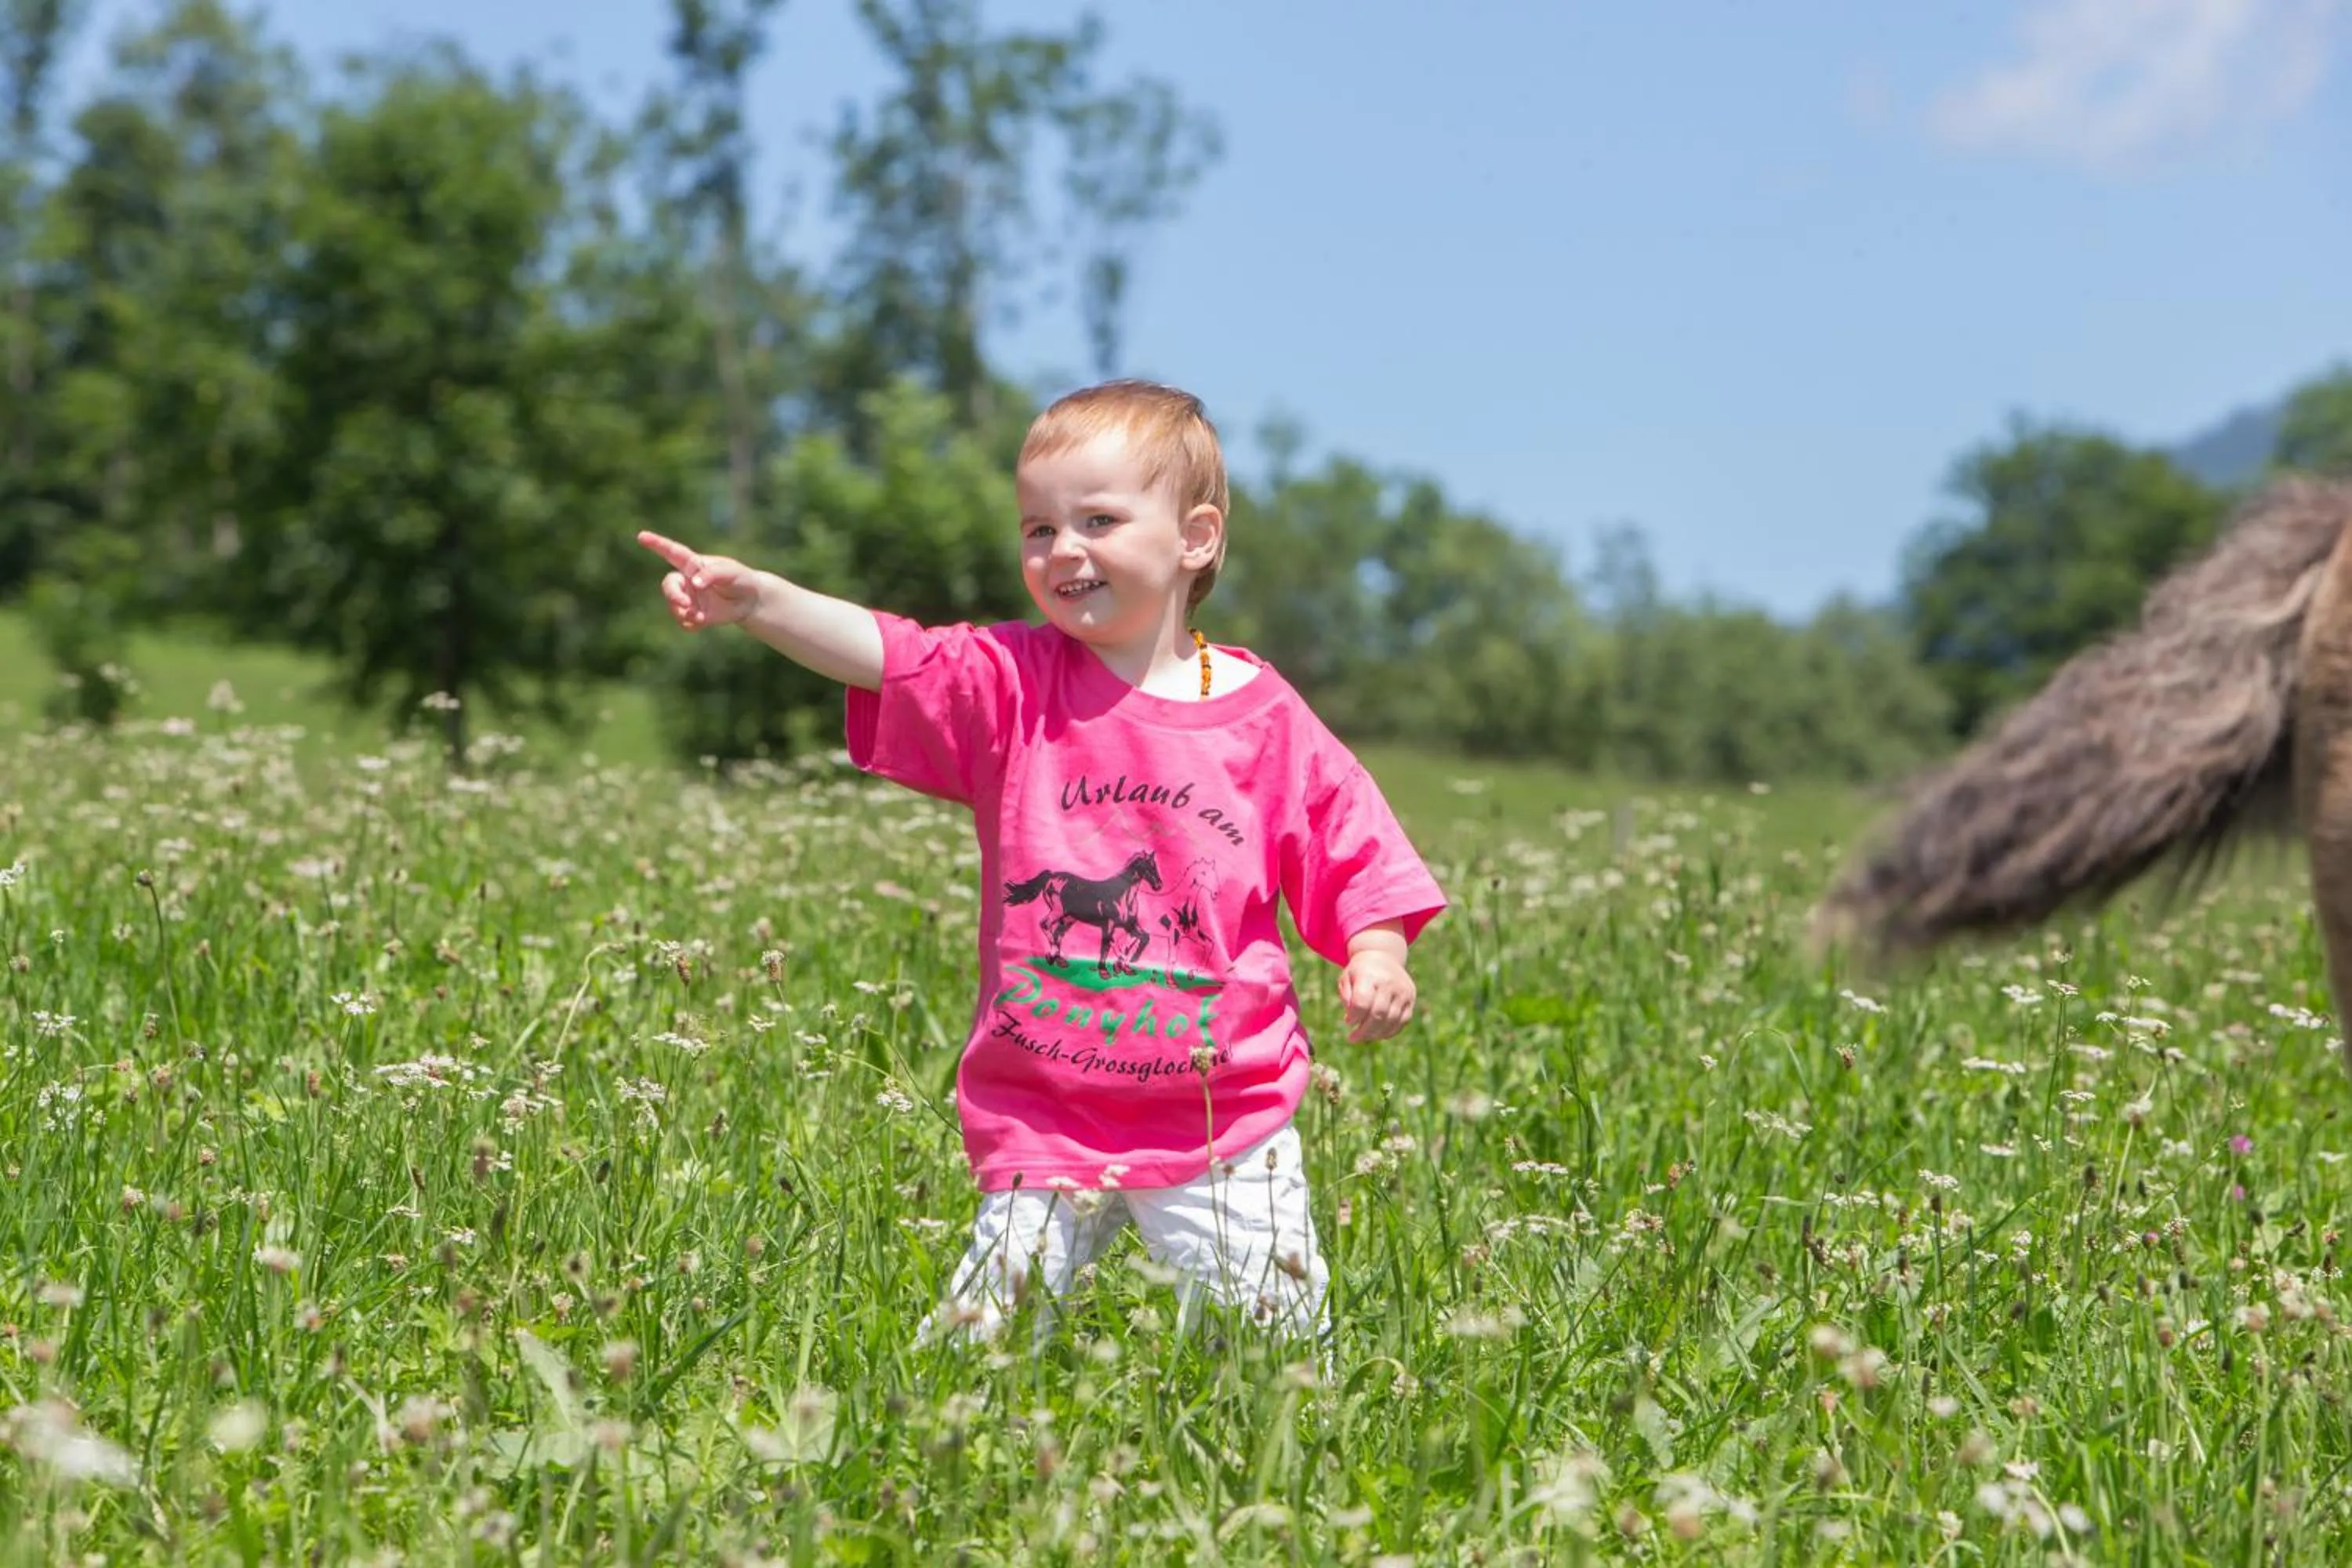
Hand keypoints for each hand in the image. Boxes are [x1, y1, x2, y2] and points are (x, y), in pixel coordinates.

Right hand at [638, 530, 764, 629]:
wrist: (751, 600)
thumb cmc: (740, 578)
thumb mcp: (731, 572)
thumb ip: (712, 574)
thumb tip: (694, 584)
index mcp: (694, 564)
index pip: (673, 552)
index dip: (657, 544)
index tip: (642, 536)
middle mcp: (687, 580)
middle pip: (669, 585)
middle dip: (673, 596)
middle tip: (685, 605)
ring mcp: (690, 598)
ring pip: (673, 606)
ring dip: (682, 613)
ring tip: (699, 617)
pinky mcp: (695, 614)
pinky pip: (683, 621)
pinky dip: (689, 624)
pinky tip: (700, 623)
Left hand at [1337, 948, 1414, 1042]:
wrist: (1383, 956)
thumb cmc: (1360, 971)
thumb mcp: (1346, 978)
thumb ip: (1346, 996)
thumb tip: (1351, 1020)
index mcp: (1370, 976)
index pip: (1362, 1002)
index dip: (1354, 1016)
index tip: (1347, 1021)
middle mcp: (1390, 983)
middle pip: (1378, 1014)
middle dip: (1364, 1031)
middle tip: (1352, 1038)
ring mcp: (1403, 992)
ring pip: (1391, 1021)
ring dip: (1375, 1034)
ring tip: (1363, 1037)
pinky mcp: (1411, 999)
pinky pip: (1402, 1022)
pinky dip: (1389, 1032)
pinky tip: (1377, 1034)